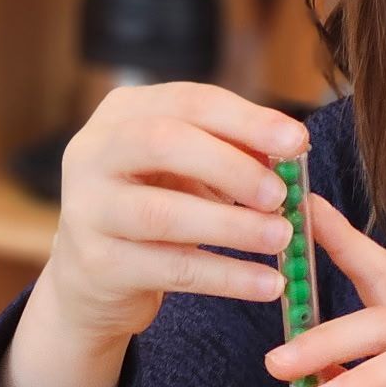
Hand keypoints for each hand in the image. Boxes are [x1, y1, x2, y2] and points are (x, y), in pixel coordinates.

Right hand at [45, 82, 305, 347]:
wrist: (95, 278)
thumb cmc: (155, 206)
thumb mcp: (187, 169)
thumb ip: (232, 151)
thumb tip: (291, 148)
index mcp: (122, 114)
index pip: (188, 102)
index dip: (246, 119)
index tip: (297, 140)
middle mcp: (93, 153)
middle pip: (162, 143)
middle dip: (231, 167)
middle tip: (281, 194)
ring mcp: (88, 209)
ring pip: (163, 213)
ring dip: (232, 226)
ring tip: (282, 237)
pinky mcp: (98, 265)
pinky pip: (171, 270)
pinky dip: (226, 277)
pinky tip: (267, 283)